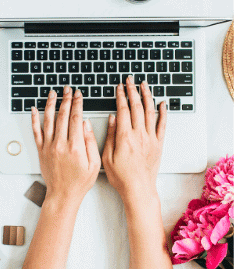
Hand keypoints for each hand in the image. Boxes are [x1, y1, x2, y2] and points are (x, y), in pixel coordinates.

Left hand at [31, 86, 100, 204]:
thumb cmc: (80, 181)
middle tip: (67, 89)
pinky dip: (34, 119)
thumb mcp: (95, 164)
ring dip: (50, 104)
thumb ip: (90, 142)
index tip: (78, 95)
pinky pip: (36, 131)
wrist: (63, 194)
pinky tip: (34, 109)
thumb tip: (86, 124)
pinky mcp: (41, 150)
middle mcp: (60, 144)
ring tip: (53, 93)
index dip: (77, 104)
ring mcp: (48, 146)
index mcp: (75, 147)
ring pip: (48, 120)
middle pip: (62, 116)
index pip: (76, 118)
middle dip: (66, 100)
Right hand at [103, 77, 165, 204]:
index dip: (120, 96)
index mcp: (125, 137)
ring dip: (147, 96)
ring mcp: (150, 138)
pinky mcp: (158, 144)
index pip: (123, 110)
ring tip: (144, 85)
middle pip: (137, 107)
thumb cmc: (121, 176)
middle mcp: (139, 135)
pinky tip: (162, 103)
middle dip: (132, 91)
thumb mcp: (106, 156)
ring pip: (150, 112)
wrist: (138, 188)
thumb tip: (113, 118)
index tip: (118, 88)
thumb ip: (110, 135)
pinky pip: (162, 125)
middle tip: (130, 80)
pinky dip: (163, 113)